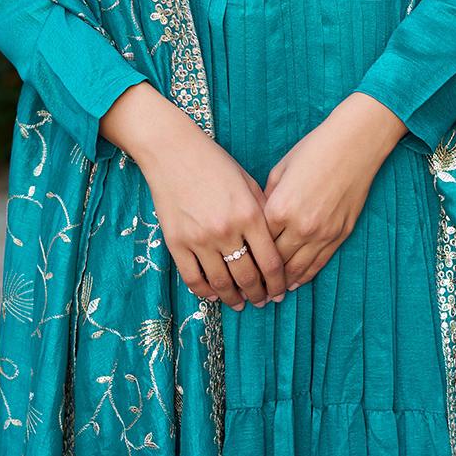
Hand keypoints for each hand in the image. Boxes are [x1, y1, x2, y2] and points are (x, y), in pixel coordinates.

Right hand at [100, 82, 285, 309]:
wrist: (174, 152)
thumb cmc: (215, 164)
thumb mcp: (248, 183)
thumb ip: (263, 212)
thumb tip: (276, 242)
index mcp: (249, 214)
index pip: (271, 261)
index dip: (279, 282)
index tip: (281, 291)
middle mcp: (227, 230)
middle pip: (248, 277)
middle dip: (259, 294)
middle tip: (264, 301)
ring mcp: (200, 239)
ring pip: (222, 283)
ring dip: (234, 298)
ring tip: (241, 303)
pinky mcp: (177, 243)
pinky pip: (193, 278)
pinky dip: (205, 291)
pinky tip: (214, 294)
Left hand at [263, 92, 405, 290]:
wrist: (354, 144)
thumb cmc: (314, 150)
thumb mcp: (280, 171)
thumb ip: (267, 200)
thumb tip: (258, 222)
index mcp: (279, 208)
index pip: (257, 244)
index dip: (246, 258)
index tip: (236, 269)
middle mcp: (300, 226)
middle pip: (275, 263)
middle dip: (261, 279)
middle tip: (249, 290)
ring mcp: (322, 233)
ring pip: (296, 270)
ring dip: (282, 284)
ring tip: (270, 294)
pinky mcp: (340, 235)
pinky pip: (318, 264)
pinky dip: (304, 276)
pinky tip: (294, 282)